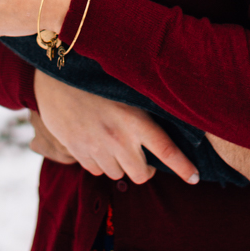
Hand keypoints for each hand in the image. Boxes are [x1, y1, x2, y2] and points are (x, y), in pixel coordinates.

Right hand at [33, 71, 199, 185]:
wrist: (55, 73)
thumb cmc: (96, 76)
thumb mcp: (125, 88)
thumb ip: (143, 110)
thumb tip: (167, 123)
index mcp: (134, 119)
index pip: (166, 150)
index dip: (183, 167)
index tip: (195, 178)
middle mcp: (117, 137)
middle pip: (141, 174)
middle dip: (144, 170)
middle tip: (144, 160)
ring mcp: (96, 147)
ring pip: (117, 173)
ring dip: (120, 164)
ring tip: (115, 144)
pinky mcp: (77, 150)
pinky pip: (95, 170)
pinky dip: (100, 162)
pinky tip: (97, 144)